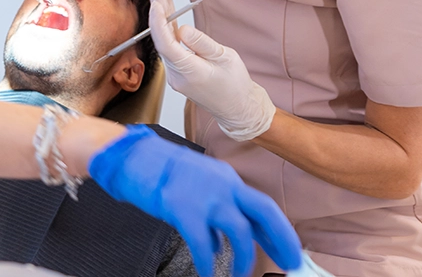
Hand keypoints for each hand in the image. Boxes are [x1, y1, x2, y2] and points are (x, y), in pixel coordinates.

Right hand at [89, 126, 301, 276]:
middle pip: (264, 211)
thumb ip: (215, 209)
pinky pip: (204, 244)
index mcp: (226, 178)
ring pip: (239, 231)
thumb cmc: (160, 170)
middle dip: (281, 239)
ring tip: (238, 275)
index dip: (280, 231)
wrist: (132, 156)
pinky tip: (206, 271)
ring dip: (243, 259)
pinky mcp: (183, 207)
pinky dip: (207, 262)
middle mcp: (222, 184)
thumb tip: (223, 242)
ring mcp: (204, 195)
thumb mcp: (198, 184)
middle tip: (289, 264)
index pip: (262, 206)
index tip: (290, 251)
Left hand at [149, 0, 275, 140]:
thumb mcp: (225, 58)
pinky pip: (171, 48)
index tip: (156, 3)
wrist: (238, 108)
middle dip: (158, 14)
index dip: (158, 22)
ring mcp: (176, 75)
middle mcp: (176, 75)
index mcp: (188, 72)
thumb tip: (183, 29)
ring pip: (165, 42)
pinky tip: (169, 15)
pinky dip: (169, 31)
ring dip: (163, 20)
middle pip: (162, 40)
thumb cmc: (236, 85)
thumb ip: (202, 43)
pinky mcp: (179, 72)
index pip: (166, 44)